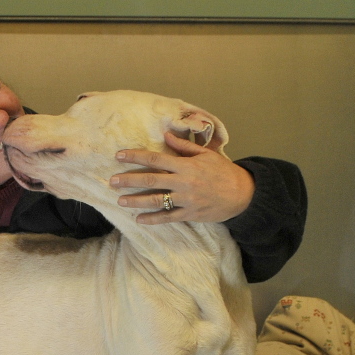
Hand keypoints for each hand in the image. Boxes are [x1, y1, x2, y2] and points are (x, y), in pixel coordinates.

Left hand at [111, 131, 255, 223]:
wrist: (242, 193)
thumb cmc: (223, 171)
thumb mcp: (206, 154)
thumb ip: (184, 146)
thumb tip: (166, 136)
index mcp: (186, 165)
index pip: (156, 159)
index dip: (136, 157)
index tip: (119, 156)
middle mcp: (183, 182)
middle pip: (151, 180)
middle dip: (129, 180)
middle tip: (112, 181)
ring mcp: (186, 200)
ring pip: (156, 200)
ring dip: (136, 201)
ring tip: (120, 200)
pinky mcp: (190, 214)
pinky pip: (168, 217)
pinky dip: (153, 219)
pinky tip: (138, 219)